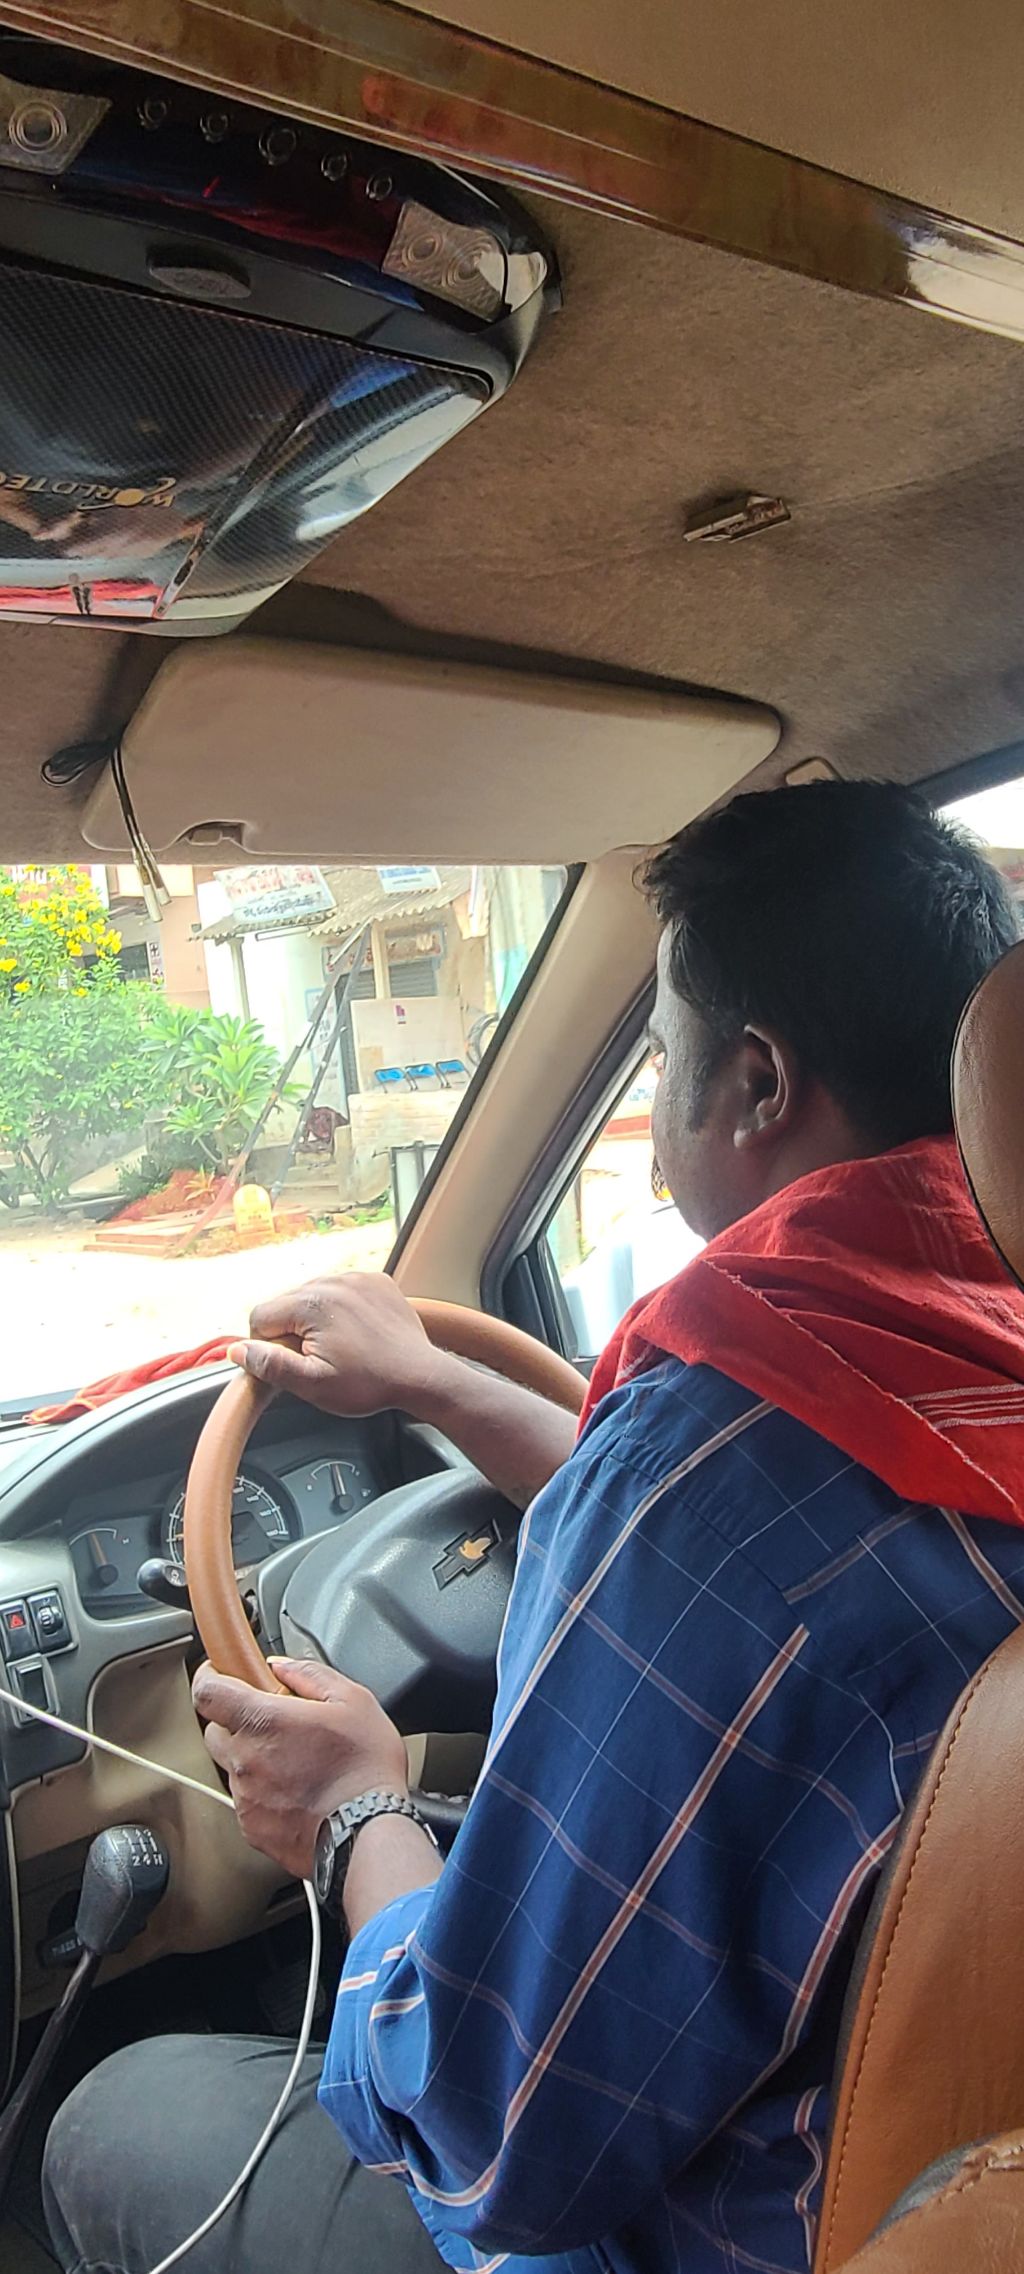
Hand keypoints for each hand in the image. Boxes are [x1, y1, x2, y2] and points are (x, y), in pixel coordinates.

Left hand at [192, 1656, 408, 1879]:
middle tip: (271, 1722)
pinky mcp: (252, 1828)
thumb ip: (309, 1674)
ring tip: (294, 1763)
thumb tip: (281, 1667)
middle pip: (216, 1730)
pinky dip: (262, 1792)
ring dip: (252, 1759)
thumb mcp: (353, 1701)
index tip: (218, 1673)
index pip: (207, 1692)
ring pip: (232, 1767)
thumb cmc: (366, 1769)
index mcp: (264, 1722)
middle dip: (236, 1721)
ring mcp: (246, 1797)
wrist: (369, 1834)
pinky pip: (245, 1800)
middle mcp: (245, 1760)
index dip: (208, 1677)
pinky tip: (296, 1792)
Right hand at [231, 1273, 450, 1419]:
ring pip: (312, 1296)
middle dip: (292, 1331)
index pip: (260, 1316)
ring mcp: (356, 1277)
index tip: (290, 1362)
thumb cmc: (370, 1383)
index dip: (267, 1345)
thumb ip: (270, 1365)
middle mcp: (332, 1281)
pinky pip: (341, 1290)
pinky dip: (341, 1309)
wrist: (420, 1375)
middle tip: (318, 1359)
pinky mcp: (375, 1280)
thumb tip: (238, 1351)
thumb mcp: (312, 1384)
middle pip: (285, 1304)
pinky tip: (355, 1333)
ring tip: (339, 1347)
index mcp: (311, 1303)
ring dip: (315, 1319)